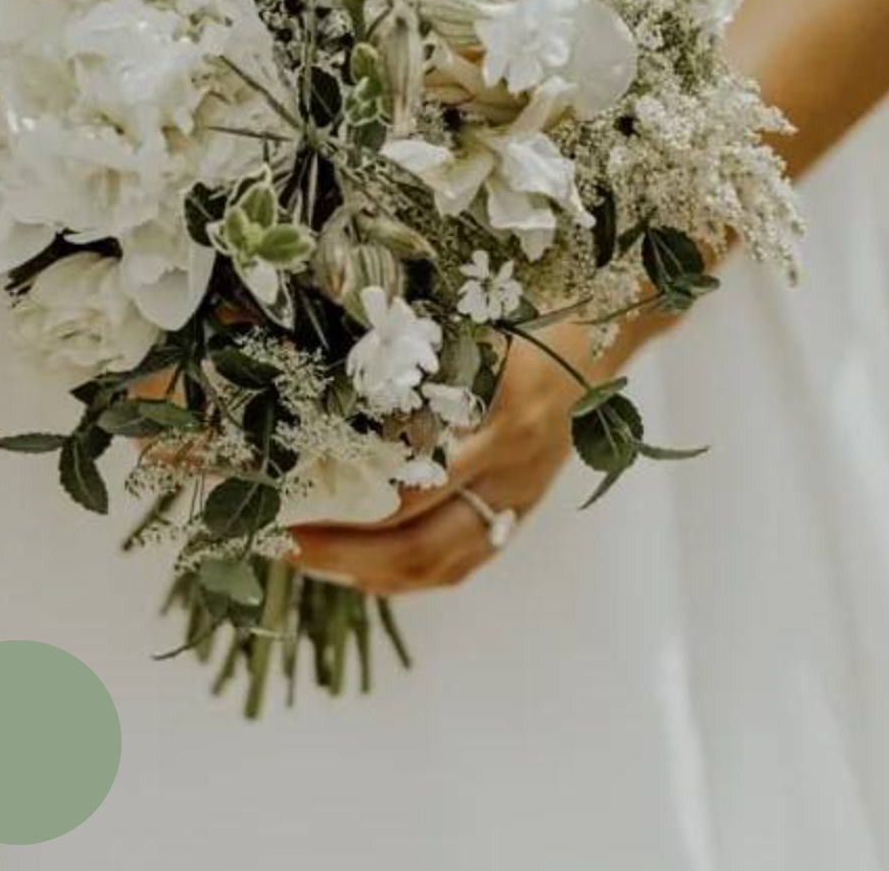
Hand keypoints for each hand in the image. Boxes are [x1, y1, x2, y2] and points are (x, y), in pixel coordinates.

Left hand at [284, 320, 596, 594]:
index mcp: (505, 417)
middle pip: (422, 544)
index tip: (287, 500)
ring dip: (368, 571)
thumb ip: (419, 358)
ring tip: (311, 559)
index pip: (415, 490)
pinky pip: (464, 560)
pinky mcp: (521, 507)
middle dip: (343, 554)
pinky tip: (364, 567)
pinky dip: (408, 573)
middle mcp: (512, 467)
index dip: (347, 507)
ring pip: (442, 564)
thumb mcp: (480, 325)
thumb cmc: (536, 316)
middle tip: (282, 542)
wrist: (606, 333)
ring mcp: (520, 495)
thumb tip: (327, 374)